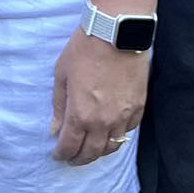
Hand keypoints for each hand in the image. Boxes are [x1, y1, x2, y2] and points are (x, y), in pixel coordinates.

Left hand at [49, 29, 148, 165]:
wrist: (116, 33)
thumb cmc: (84, 50)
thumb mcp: (61, 74)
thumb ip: (58, 104)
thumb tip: (55, 128)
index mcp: (80, 114)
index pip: (70, 146)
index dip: (61, 153)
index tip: (57, 154)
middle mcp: (103, 122)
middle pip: (91, 153)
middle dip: (79, 159)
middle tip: (72, 158)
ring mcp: (123, 117)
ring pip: (112, 147)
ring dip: (99, 152)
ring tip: (91, 150)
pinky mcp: (138, 108)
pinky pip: (128, 132)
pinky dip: (118, 136)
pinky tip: (110, 133)